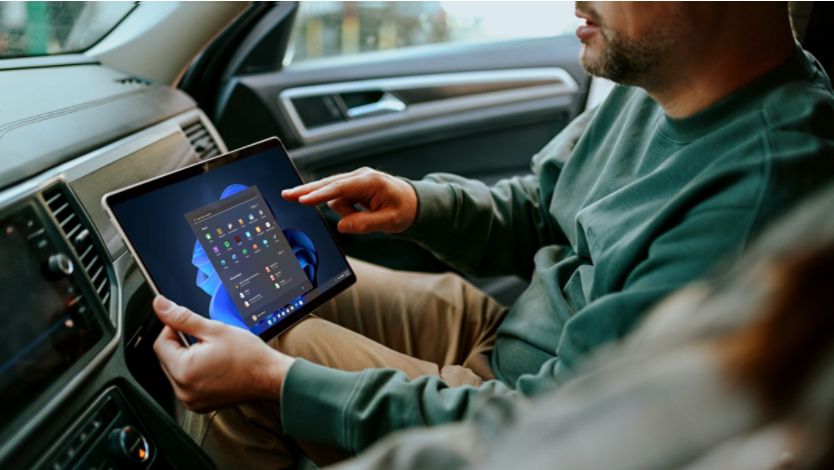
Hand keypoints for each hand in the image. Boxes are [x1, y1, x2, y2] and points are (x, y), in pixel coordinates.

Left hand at [152, 296, 293, 412]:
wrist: (269, 377)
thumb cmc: (248, 356)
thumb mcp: (214, 329)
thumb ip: (182, 317)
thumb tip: (160, 305)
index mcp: (183, 370)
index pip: (161, 343)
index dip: (174, 329)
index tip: (191, 327)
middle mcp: (183, 390)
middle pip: (167, 358)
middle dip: (182, 346)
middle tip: (207, 342)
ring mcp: (191, 400)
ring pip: (177, 371)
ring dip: (188, 360)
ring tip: (213, 356)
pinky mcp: (198, 404)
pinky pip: (187, 384)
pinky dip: (195, 374)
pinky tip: (214, 368)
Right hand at [282, 167, 417, 233]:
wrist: (414, 203)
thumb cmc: (405, 210)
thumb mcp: (390, 222)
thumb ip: (366, 224)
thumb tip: (343, 227)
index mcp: (370, 182)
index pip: (340, 188)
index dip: (320, 194)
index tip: (303, 199)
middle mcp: (360, 177)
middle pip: (327, 184)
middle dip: (307, 191)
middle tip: (286, 195)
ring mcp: (355, 181)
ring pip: (335, 197)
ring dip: (344, 211)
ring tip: (368, 216)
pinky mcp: (353, 187)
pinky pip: (339, 199)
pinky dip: (344, 209)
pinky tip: (360, 213)